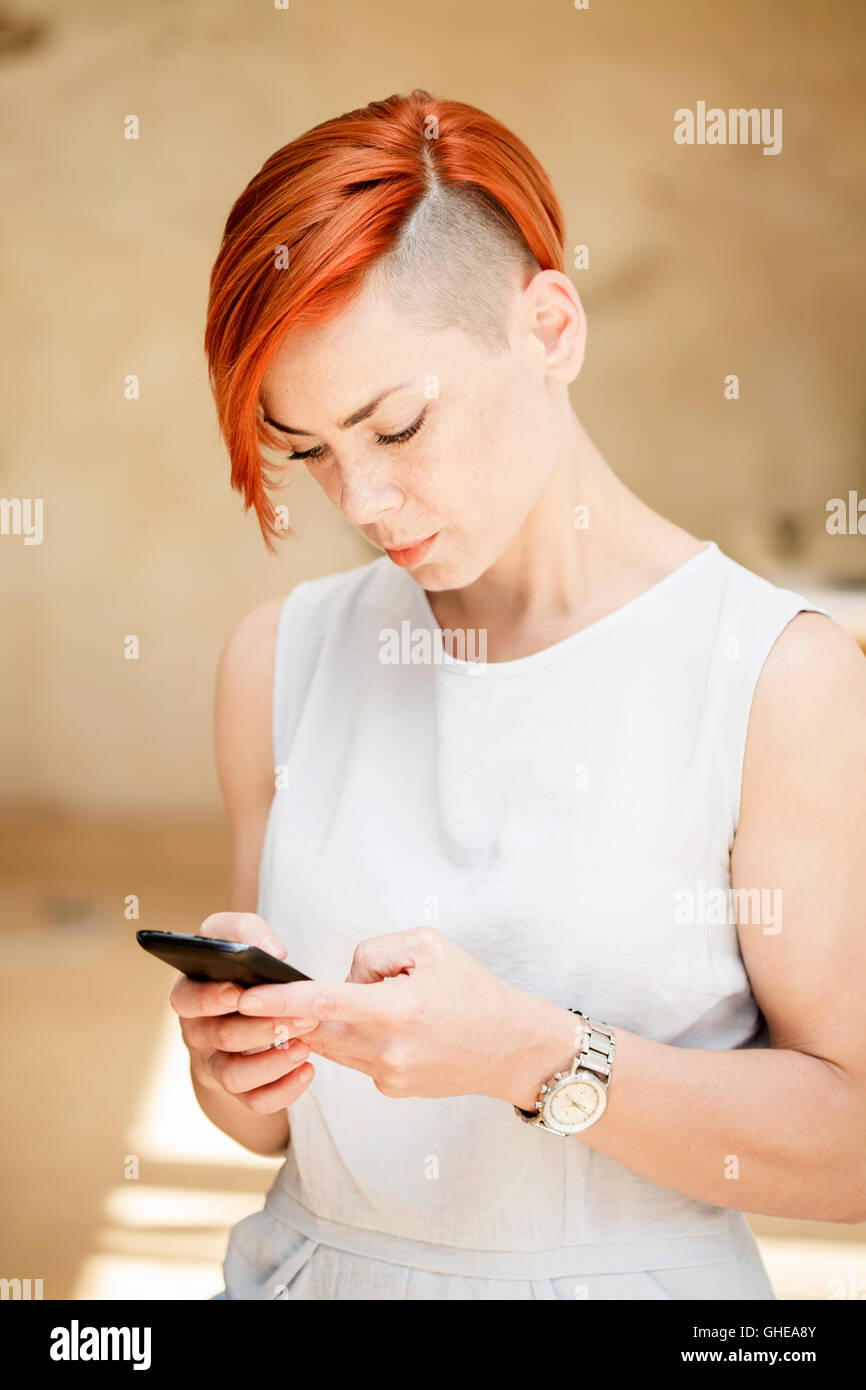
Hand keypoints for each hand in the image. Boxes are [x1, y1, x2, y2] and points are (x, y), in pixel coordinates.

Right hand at [170, 912, 319, 1113]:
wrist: (242, 1003)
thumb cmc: (238, 963)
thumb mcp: (237, 935)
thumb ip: (249, 932)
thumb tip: (272, 952)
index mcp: (189, 992)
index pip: (187, 1000)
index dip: (210, 998)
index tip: (239, 992)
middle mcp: (197, 1032)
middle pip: (222, 1037)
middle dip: (264, 1027)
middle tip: (303, 1017)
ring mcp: (215, 1063)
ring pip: (234, 1077)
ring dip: (272, 1064)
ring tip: (304, 1047)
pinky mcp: (239, 1087)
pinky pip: (255, 1101)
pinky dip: (282, 1091)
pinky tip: (307, 1071)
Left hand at [235, 925, 565, 1102]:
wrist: (513, 1047)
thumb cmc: (472, 989)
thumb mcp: (428, 946)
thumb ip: (373, 954)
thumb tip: (342, 979)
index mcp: (396, 1010)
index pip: (321, 1005)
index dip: (278, 1001)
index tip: (245, 996)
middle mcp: (387, 1050)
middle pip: (317, 1029)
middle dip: (295, 1012)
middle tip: (276, 991)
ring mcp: (388, 1076)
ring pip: (332, 1045)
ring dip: (329, 1023)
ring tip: (364, 999)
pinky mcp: (392, 1090)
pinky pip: (356, 1058)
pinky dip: (357, 1038)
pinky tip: (388, 1025)